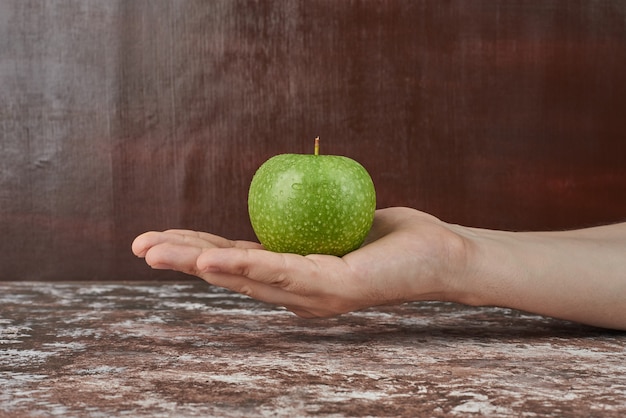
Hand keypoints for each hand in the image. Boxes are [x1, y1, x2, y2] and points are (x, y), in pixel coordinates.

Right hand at [132, 207, 468, 317]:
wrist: (442, 254)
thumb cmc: (392, 237)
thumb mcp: (334, 224)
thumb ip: (304, 220)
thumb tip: (286, 192)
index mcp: (294, 276)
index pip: (237, 261)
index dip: (196, 249)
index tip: (159, 237)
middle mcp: (297, 292)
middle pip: (230, 273)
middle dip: (182, 259)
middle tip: (138, 246)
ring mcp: (313, 295)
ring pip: (245, 277)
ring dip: (198, 263)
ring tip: (156, 252)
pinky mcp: (334, 289)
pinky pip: (282, 273)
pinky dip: (243, 266)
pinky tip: (211, 259)